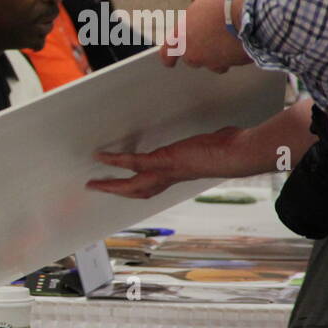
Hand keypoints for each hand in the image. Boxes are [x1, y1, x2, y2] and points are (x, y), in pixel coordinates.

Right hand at [86, 127, 242, 197]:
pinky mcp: (163, 161)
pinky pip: (132, 163)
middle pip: (136, 191)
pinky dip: (115, 160)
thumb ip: (215, 142)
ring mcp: (164, 171)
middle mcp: (168, 177)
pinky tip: (101, 156)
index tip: (122, 185)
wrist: (236, 155)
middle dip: (115, 191)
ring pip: (130, 185)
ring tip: (92, 183)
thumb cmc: (230, 149)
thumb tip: (225, 135)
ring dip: (109, 186)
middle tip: (96, 188)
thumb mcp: (218, 145)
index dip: (135, 186)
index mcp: (177, 174)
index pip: (152, 184)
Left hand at [160, 0, 251, 71]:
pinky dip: (236, 55)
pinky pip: (233, 62)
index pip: (167, 53)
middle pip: (192, 59)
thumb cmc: (225, 2)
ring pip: (214, 64)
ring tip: (231, 39)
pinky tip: (243, 42)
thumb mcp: (203, 4)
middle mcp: (193, 53)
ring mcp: (213, 61)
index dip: (168, 58)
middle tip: (212, 39)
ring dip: (220, 56)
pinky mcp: (233, 64)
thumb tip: (201, 22)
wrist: (251, 11)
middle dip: (201, 53)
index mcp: (181, 35)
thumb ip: (197, 19)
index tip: (170, 63)